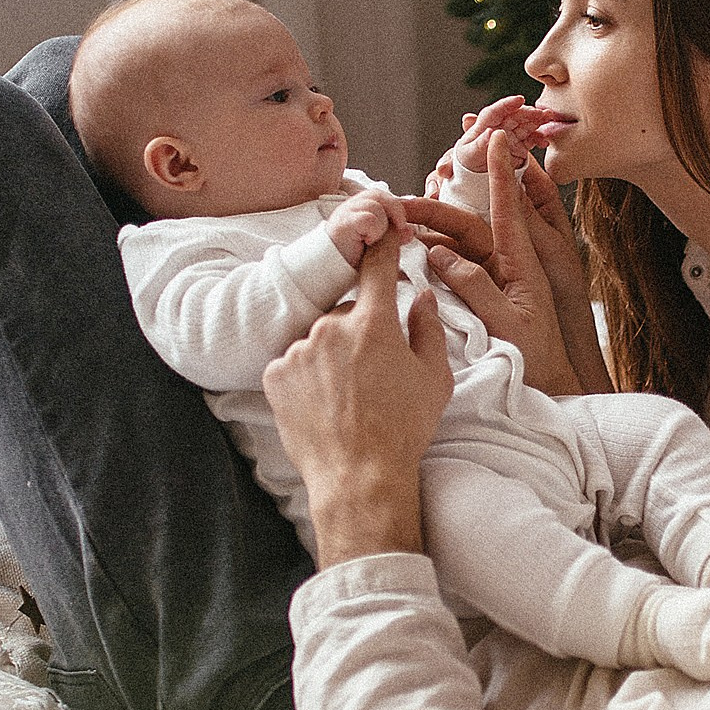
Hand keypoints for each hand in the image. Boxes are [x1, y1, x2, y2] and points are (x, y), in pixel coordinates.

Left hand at [263, 232, 452, 565]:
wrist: (358, 477)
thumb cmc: (403, 429)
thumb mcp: (434, 379)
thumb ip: (429, 328)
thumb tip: (422, 296)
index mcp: (374, 323)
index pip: (376, 268)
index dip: (381, 247)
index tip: (381, 232)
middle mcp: (331, 327)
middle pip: (347, 311)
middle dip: (361, 330)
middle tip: (375, 370)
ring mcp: (298, 350)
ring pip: (319, 338)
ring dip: (331, 355)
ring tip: (347, 395)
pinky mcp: (275, 374)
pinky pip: (294, 362)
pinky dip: (306, 375)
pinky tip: (323, 403)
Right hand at [324, 186, 408, 268]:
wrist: (328, 270)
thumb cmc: (351, 258)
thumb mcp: (378, 244)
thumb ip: (393, 236)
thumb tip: (410, 231)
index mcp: (359, 208)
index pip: (383, 196)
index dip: (396, 208)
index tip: (404, 225)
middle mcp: (351, 206)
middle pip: (379, 195)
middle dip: (395, 211)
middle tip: (399, 228)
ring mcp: (345, 213)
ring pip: (377, 206)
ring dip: (382, 225)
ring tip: (373, 240)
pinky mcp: (344, 223)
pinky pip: (369, 218)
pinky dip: (374, 231)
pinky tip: (367, 242)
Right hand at [400, 132, 609, 396]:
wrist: (550, 387)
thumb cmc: (537, 358)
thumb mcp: (508, 323)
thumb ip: (476, 287)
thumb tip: (440, 254)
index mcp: (522, 263)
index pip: (508, 208)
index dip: (501, 172)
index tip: (496, 137)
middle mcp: (508, 263)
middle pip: (468, 224)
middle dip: (435, 209)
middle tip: (398, 202)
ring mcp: (494, 276)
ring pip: (457, 243)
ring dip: (430, 229)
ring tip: (397, 221)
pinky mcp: (482, 292)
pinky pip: (454, 265)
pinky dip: (433, 253)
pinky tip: (412, 247)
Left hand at [442, 94, 556, 180]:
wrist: (474, 175)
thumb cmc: (468, 160)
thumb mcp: (470, 154)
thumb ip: (480, 144)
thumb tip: (491, 132)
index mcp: (484, 125)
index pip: (495, 112)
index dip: (507, 104)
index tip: (519, 100)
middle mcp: (499, 127)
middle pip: (514, 116)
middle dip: (528, 112)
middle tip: (541, 113)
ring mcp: (510, 136)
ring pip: (525, 124)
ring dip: (537, 121)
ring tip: (548, 118)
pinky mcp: (519, 146)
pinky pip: (530, 139)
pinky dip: (538, 139)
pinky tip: (544, 142)